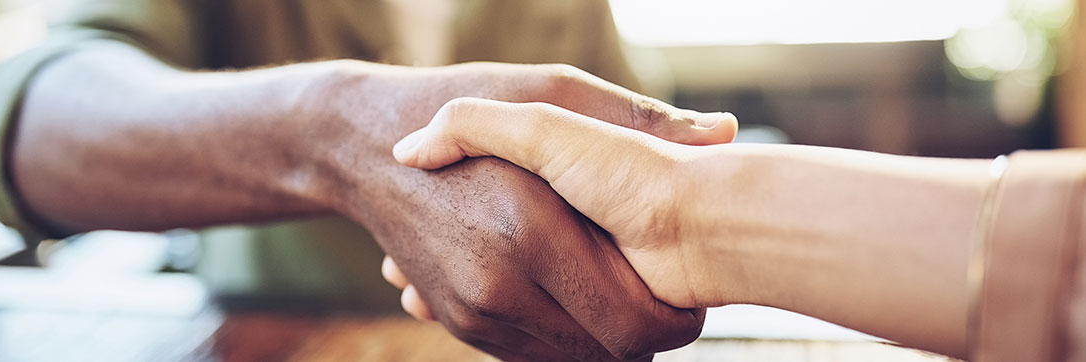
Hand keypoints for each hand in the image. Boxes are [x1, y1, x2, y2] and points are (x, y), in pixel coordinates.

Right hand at [316, 62, 734, 359]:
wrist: (368, 151)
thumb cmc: (469, 108)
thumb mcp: (552, 95)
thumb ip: (636, 116)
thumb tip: (724, 131)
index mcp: (532, 232)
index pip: (634, 324)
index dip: (675, 321)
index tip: (688, 296)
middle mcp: (498, 286)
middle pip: (608, 353)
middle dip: (647, 335)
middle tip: (665, 302)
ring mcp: (473, 312)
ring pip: (571, 361)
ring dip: (605, 340)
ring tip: (621, 294)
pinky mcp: (460, 323)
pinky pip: (532, 356)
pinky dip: (566, 340)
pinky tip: (578, 301)